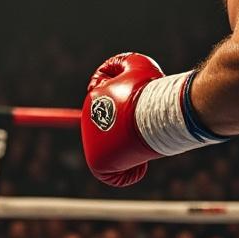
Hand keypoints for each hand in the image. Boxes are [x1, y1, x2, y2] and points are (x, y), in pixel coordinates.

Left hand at [80, 53, 165, 186]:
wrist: (151, 113)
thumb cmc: (148, 90)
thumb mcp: (137, 63)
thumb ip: (123, 64)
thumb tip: (114, 72)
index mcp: (94, 98)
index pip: (105, 104)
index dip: (124, 107)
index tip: (139, 113)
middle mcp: (87, 120)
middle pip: (107, 130)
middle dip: (124, 130)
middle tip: (145, 130)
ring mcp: (91, 142)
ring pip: (109, 152)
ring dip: (126, 152)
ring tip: (144, 147)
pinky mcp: (97, 162)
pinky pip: (110, 174)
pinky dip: (126, 173)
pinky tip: (140, 165)